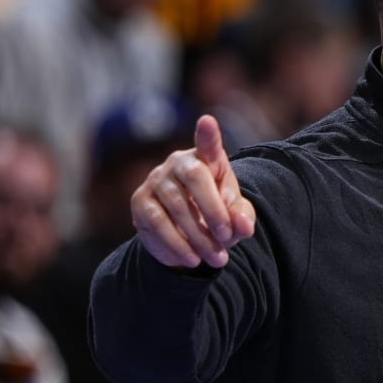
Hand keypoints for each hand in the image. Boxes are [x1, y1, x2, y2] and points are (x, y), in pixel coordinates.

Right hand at [131, 115, 256, 268]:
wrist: (186, 237)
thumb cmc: (216, 217)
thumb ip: (243, 219)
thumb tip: (241, 225)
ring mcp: (156, 180)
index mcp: (207, 160)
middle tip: (228, 239)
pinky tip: (192, 259)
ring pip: (176, 206)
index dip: (207, 135)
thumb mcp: (236, 219)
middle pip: (195, 177)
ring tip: (217, 258)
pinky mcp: (140, 202)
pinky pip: (157, 223)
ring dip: (199, 236)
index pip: (208, 144)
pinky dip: (177, 244)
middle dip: (214, 211)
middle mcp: (178, 162)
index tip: (208, 122)